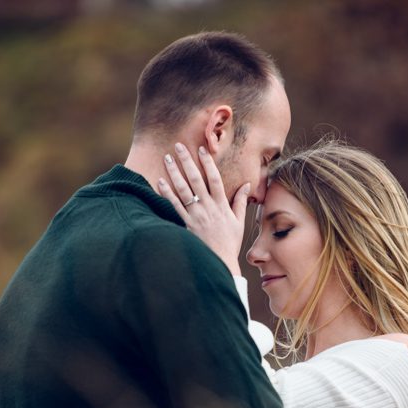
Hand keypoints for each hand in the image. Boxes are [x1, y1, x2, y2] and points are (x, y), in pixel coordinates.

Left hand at [157, 142, 249, 276]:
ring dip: (174, 173)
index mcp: (222, 205)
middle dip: (187, 161)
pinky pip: (175, 206)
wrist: (220, 262)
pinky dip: (167, 194)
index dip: (208, 163)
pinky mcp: (187, 224)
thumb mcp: (239, 222)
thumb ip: (241, 202)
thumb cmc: (230, 243)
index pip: (215, 178)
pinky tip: (160, 182)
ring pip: (183, 190)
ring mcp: (196, 215)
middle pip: (196, 179)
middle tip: (178, 146)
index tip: (202, 149)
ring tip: (167, 158)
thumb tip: (247, 185)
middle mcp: (208, 207)